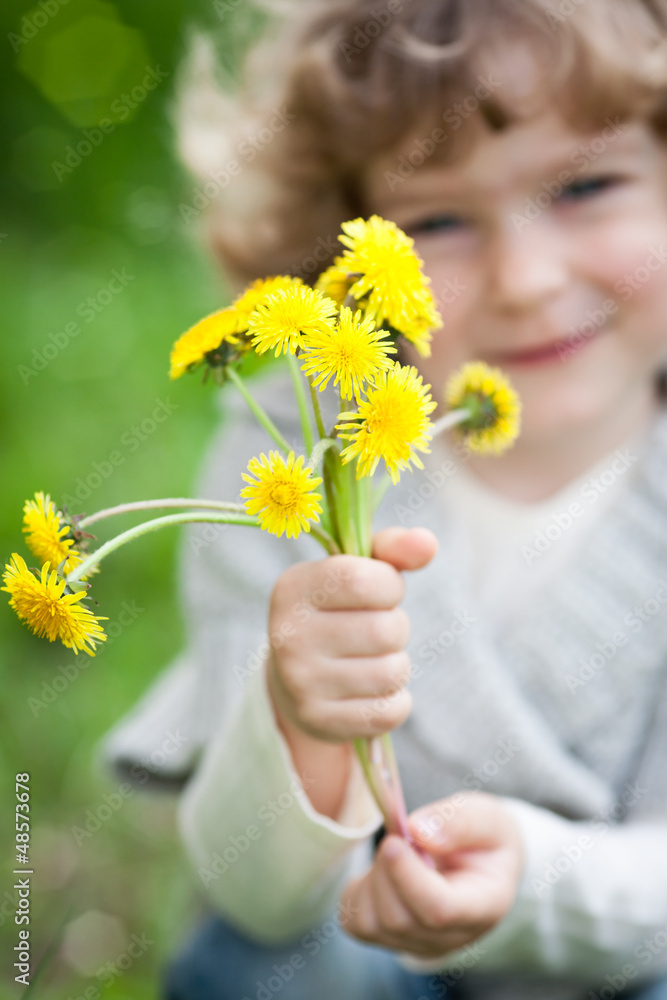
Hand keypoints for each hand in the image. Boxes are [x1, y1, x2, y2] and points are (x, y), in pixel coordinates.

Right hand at [267, 526, 437, 742]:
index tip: (380, 590)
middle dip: (396, 628)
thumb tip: (427, 542)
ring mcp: (300, 683)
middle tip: (375, 630)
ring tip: (372, 659)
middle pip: (386, 630)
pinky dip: (394, 700)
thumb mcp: (356, 571)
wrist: (295, 677)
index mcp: (293, 589)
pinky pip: (389, 712)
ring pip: (392, 672)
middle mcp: (288, 636)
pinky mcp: (319, 721)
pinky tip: (372, 691)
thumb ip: (392, 549)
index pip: (363, 579)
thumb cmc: (338, 611)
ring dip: (396, 665)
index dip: (389, 585)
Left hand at [340, 792, 523, 958]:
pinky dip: (359, 890)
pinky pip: (357, 922)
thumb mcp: (486, 817)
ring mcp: (420, 944)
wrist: (479, 861)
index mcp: (483, 906)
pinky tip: (383, 871)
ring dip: (372, 877)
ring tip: (397, 851)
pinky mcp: (391, 940)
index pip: (441, 911)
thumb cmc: (484, 838)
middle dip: (386, 869)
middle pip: (400, 918)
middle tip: (398, 834)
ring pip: (373, 923)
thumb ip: (459, 822)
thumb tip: (417, 831)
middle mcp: (452, 937)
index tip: (393, 842)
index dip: (409, 879)